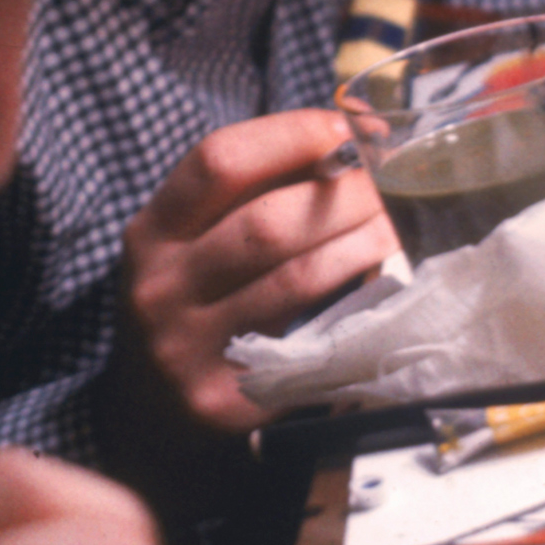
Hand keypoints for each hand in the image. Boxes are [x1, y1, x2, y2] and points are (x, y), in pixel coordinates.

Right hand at [120, 108, 396, 432]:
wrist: (149, 412)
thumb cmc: (189, 303)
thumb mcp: (191, 241)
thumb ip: (253, 191)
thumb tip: (348, 136)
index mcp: (150, 234)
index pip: (219, 162)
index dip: (290, 135)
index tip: (343, 131)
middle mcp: (160, 289)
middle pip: (266, 223)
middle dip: (342, 194)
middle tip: (388, 182)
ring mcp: (191, 349)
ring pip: (296, 281)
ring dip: (362, 244)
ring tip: (395, 225)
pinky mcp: (229, 400)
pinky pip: (310, 342)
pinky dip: (354, 306)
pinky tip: (379, 286)